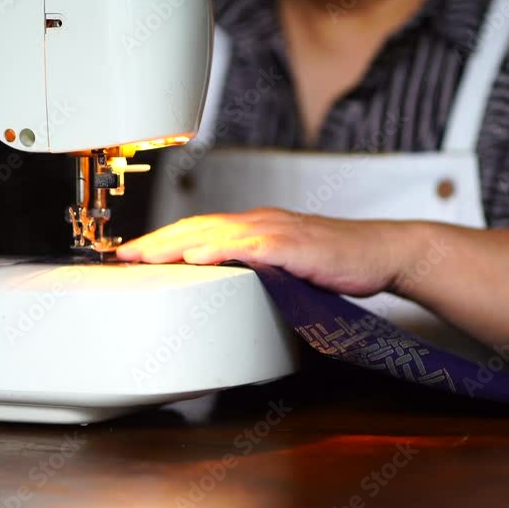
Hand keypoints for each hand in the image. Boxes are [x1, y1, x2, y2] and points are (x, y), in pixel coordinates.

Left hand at [116, 208, 417, 296]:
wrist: (384, 252)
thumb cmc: (341, 262)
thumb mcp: (289, 266)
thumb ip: (258, 270)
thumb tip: (227, 285)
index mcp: (258, 227)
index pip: (202, 228)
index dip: (165, 240)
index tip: (135, 254)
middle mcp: (262, 222)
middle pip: (198, 226)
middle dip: (157, 241)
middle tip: (124, 255)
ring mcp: (278, 231)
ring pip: (216, 231)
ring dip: (176, 243)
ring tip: (144, 256)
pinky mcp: (295, 245)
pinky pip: (250, 246)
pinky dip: (220, 249)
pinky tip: (197, 256)